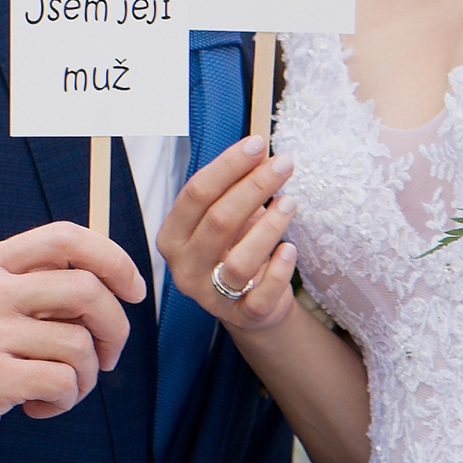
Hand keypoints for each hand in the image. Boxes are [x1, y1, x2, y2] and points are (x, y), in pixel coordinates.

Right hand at [0, 224, 145, 462]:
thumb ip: (37, 286)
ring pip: (80, 344)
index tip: (134, 289)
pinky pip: (63, 382)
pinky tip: (38, 405)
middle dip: (114, 327)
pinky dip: (65, 400)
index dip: (113, 258)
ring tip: (62, 388)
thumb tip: (114, 278)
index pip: (65, 237)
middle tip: (108, 355)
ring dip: (87, 376)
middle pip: (86, 290)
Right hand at [157, 135, 298, 334]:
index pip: (195, 194)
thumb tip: (259, 150)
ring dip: (269, 226)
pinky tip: (290, 249)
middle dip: (254, 187)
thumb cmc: (236, 248)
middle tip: (283, 164)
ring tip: (290, 201)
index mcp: (172, 237)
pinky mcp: (240, 317)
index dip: (227, 166)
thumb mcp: (228, 218)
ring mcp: (209, 296)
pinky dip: (278, 271)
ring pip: (239, 261)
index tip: (257, 144)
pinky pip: (260, 296)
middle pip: (218, 221)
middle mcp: (184, 268)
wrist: (251, 304)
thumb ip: (235, 188)